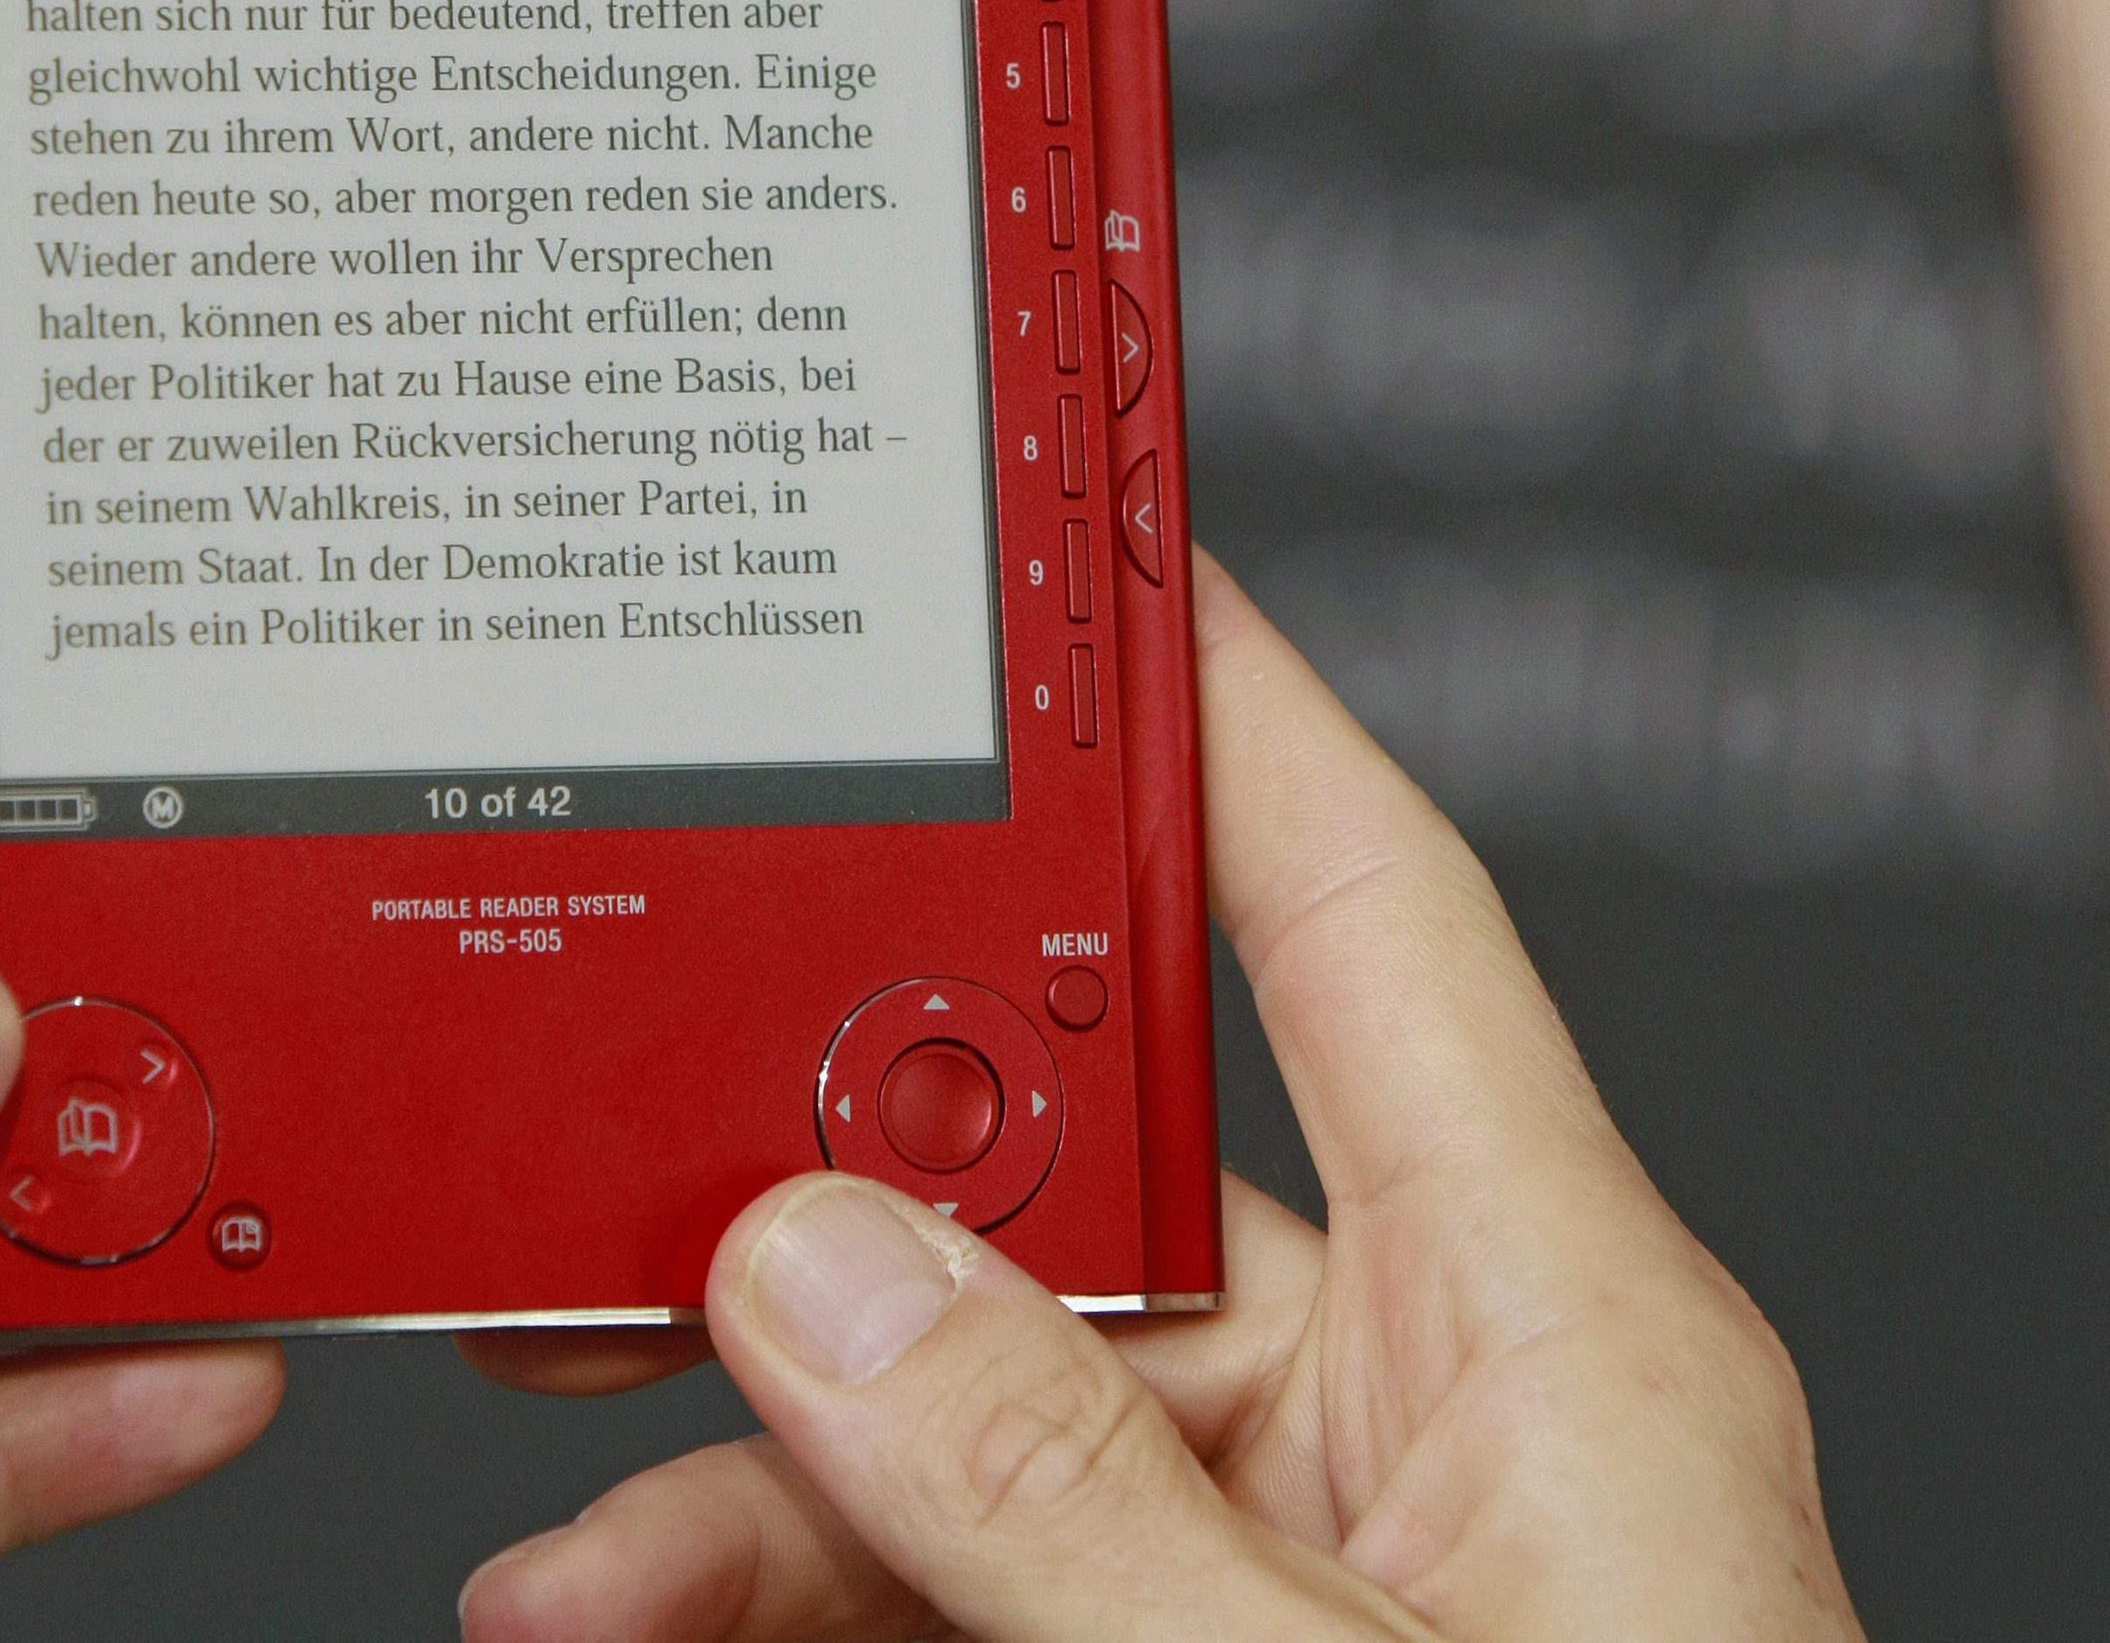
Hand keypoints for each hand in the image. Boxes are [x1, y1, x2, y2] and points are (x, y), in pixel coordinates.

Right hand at [459, 557, 1863, 1641]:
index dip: (1222, 710)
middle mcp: (1429, 1399)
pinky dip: (798, 1596)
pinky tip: (638, 1626)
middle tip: (615, 1177)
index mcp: (1547, 1319)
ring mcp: (1317, 1549)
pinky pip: (971, 1567)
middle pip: (1083, 1191)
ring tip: (562, 1554)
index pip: (1364, 911)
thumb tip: (817, 1284)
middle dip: (830, 1202)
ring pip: (978, 1410)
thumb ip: (1064, 1512)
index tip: (1078, 572)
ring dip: (758, 1468)